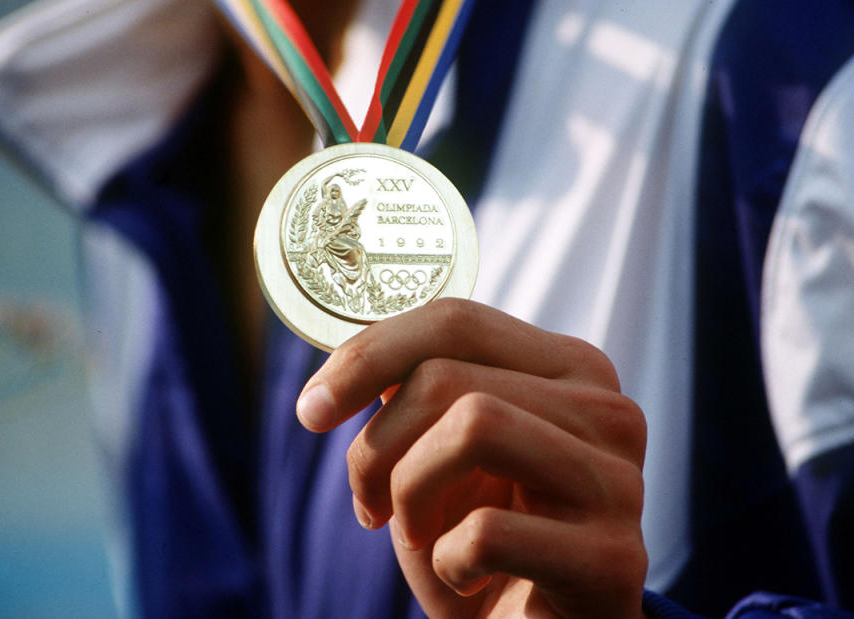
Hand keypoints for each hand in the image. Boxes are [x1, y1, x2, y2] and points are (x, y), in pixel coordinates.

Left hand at [296, 299, 647, 617]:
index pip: (457, 320)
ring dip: (410, 492)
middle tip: (372, 504)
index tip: (313, 409)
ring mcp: (618, 482)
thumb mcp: (437, 451)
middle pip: (447, 377)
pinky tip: (465, 576)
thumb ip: (416, 392)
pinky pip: (487, 530)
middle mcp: (606, 411)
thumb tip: (350, 360)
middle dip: (377, 447)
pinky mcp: (612, 557)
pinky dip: (448, 561)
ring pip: (474, 425)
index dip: (367, 355)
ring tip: (416, 533)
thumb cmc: (479, 540)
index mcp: (568, 369)